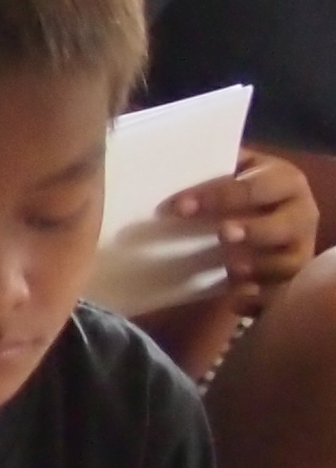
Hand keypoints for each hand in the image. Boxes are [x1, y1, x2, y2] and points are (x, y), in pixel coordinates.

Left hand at [176, 149, 320, 309]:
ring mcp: (300, 249)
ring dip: (259, 266)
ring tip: (232, 268)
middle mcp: (301, 214)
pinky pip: (280, 295)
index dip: (220, 196)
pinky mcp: (293, 280)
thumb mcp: (234, 174)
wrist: (260, 217)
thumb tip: (167, 167)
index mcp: (284, 181)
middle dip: (253, 230)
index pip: (256, 186)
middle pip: (283, 226)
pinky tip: (235, 300)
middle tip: (223, 234)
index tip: (180, 207)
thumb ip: (213, 171)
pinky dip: (260, 300)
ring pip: (288, 263)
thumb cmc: (239, 193)